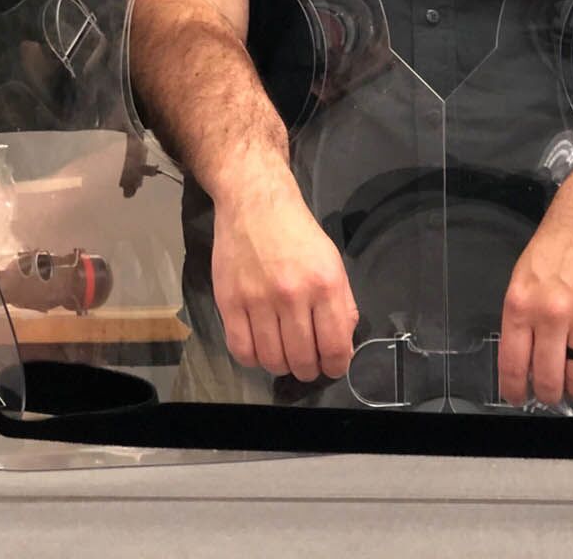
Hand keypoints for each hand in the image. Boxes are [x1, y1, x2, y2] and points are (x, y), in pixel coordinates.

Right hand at [211, 170, 358, 383]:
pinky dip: (253, 359)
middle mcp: (293, 294)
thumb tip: (342, 345)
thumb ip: (343, 304)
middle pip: (302, 359)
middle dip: (308, 370)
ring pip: (272, 360)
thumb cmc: (297, 232)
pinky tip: (260, 348)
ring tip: (283, 355)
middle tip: (306, 363)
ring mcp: (258, 299)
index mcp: (325, 285)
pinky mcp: (230, 301)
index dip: (335, 367)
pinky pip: (241, 350)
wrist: (256, 202)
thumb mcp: (332, 262)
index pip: (334, 348)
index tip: (331, 366)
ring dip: (281, 366)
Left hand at [497, 178, 572, 406]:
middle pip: (550, 376)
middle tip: (555, 393)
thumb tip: (523, 356)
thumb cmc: (558, 244)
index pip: (514, 362)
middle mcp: (551, 314)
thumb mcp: (524, 276)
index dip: (516, 388)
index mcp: (521, 304)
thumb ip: (523, 316)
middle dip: (551, 392)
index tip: (519, 398)